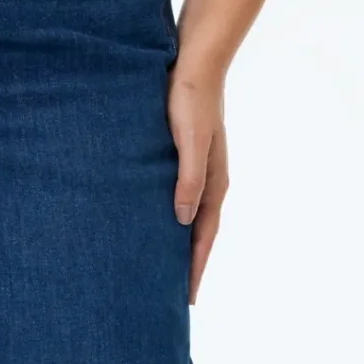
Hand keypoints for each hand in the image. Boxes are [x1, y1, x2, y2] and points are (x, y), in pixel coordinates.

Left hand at [167, 55, 227, 304]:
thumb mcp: (190, 142)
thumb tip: (181, 221)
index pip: (203, 237)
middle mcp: (207, 181)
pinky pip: (174, 196)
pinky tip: (150, 222)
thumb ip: (188, 180)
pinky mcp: (179, 157)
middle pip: (197, 233)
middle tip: (171, 296)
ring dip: (176, 243)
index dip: (194, 268)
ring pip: (186, 217)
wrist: (194, 63)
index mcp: (213, 183)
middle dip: (187, 264)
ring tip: (159, 267)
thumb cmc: (190, 100)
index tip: (185, 299)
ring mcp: (195, 170)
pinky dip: (167, 217)